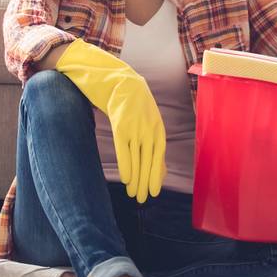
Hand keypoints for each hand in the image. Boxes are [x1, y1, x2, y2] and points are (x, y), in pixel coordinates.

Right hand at [54, 38, 166, 202]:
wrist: (117, 77)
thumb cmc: (131, 102)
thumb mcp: (146, 120)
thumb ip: (151, 141)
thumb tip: (158, 166)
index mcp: (157, 126)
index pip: (159, 155)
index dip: (156, 174)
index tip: (154, 191)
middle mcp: (150, 127)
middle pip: (150, 159)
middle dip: (148, 180)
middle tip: (144, 199)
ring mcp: (136, 125)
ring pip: (138, 157)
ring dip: (137, 178)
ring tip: (134, 194)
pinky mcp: (121, 122)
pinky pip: (125, 147)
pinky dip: (126, 163)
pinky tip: (126, 178)